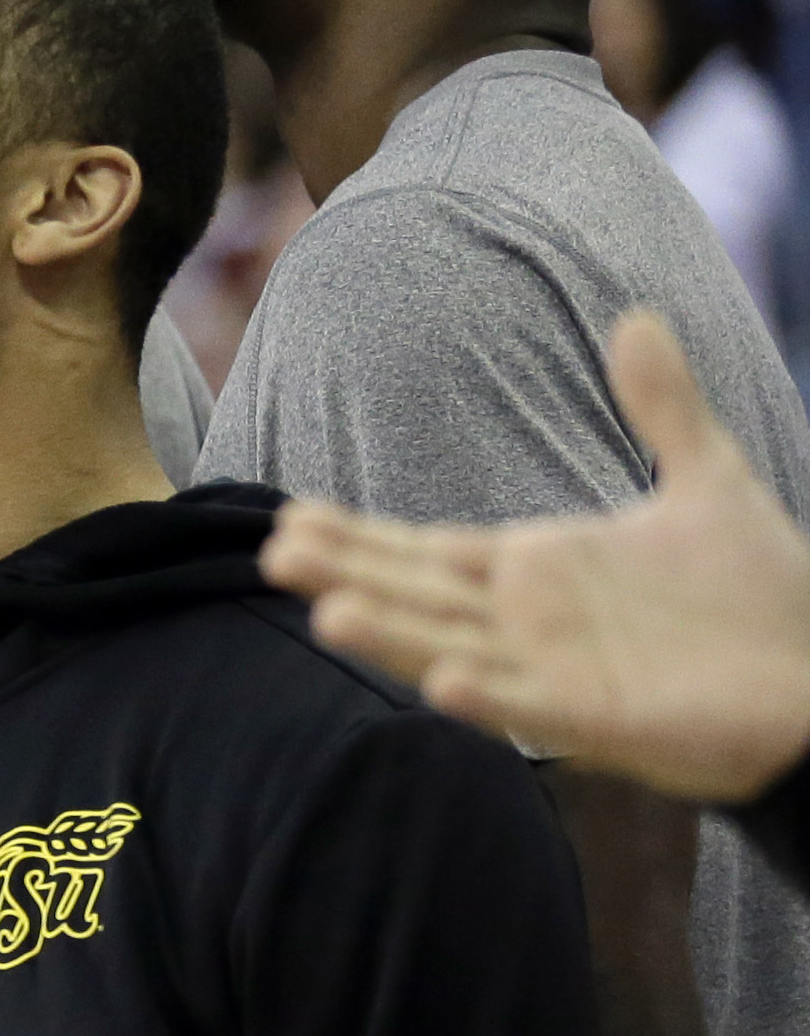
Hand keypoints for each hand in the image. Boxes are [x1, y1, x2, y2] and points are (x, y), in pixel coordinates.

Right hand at [263, 313, 809, 803]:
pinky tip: (445, 680)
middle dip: (349, 573)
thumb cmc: (760, 592)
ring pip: (448, 648)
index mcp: (536, 568)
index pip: (427, 548)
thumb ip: (663, 404)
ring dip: (391, 636)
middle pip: (416, 593)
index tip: (290, 511)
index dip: (361, 533)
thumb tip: (636, 316)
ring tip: (328, 613)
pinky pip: (528, 708)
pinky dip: (485, 697)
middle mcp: (524, 621)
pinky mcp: (595, 719)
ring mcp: (551, 673)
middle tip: (273, 551)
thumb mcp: (710, 478)